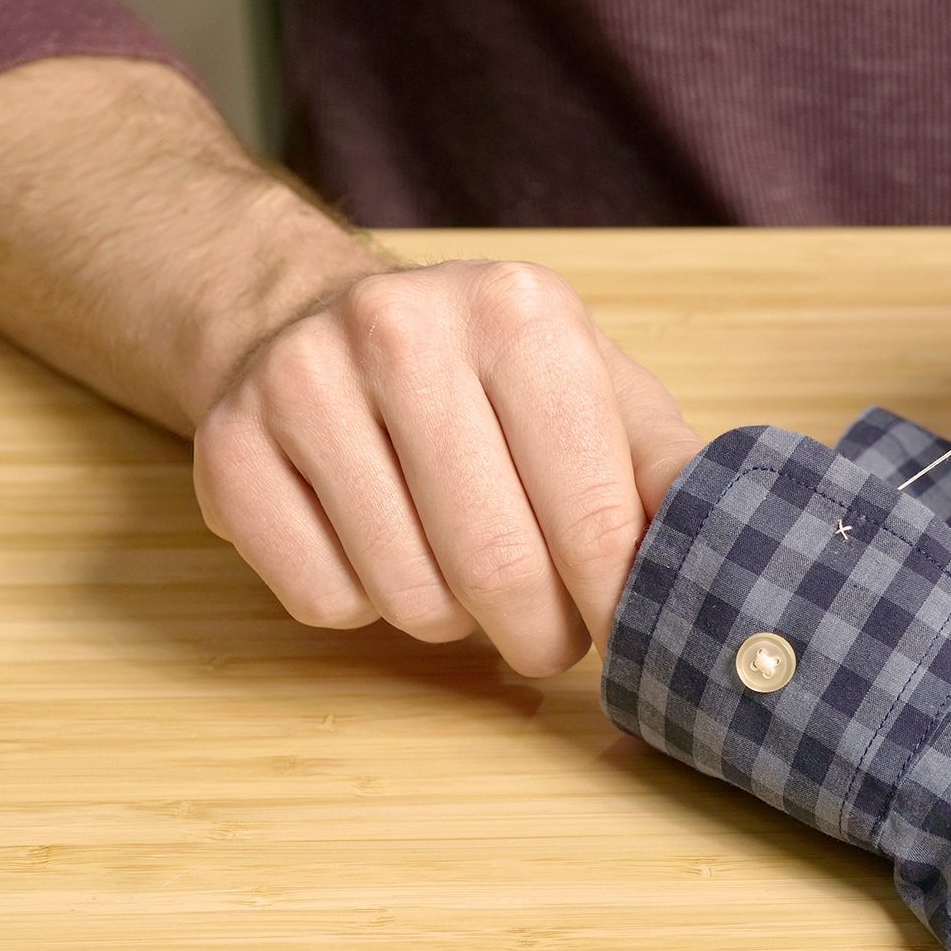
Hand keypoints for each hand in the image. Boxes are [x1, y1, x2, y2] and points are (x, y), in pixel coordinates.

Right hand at [193, 260, 701, 674]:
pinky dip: (364, 605)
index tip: (623, 633)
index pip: (593, 516)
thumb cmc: (490, 376)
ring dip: (451, 618)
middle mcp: (403, 329)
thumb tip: (724, 555)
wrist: (319, 318)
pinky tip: (376, 544)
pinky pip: (325, 602)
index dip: (615, 604)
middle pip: (498, 568)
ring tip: (459, 568)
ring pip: (408, 598)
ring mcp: (302, 384)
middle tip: (548, 636)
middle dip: (539, 633)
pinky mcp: (226, 449)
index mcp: (521, 314)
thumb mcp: (598, 390)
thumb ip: (663, 469)